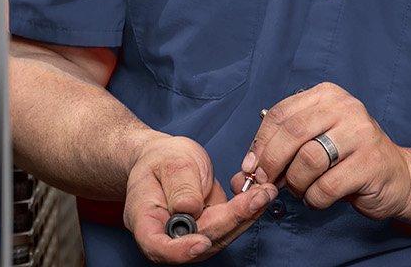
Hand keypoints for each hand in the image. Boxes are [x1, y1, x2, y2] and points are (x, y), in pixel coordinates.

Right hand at [124, 133, 278, 262]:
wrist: (166, 159)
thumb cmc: (161, 159)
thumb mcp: (168, 162)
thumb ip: (179, 186)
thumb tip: (190, 209)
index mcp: (144, 220)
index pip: (157, 246)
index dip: (180, 251)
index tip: (202, 242)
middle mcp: (167, 236)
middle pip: (198, 241)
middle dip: (231, 221)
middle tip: (257, 198)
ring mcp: (189, 236)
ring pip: (219, 236)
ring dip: (245, 216)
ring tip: (266, 193)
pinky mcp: (208, 229)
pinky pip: (228, 226)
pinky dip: (246, 211)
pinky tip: (261, 195)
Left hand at [245, 82, 410, 219]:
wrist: (398, 176)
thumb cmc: (348, 158)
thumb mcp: (316, 140)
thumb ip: (283, 148)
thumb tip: (243, 172)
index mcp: (327, 95)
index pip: (281, 114)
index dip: (259, 142)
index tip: (249, 166)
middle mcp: (346, 108)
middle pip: (291, 133)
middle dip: (270, 162)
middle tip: (265, 181)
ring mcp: (361, 134)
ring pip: (307, 161)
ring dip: (296, 183)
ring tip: (301, 189)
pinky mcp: (370, 164)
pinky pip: (326, 187)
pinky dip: (314, 198)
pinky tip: (319, 197)